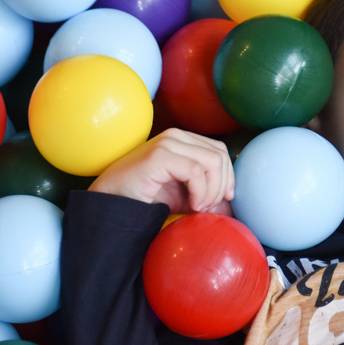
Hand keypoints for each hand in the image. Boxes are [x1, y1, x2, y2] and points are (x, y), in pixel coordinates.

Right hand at [89, 128, 234, 215]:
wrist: (111, 202)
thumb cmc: (145, 199)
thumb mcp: (183, 195)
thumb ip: (206, 192)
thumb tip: (232, 201)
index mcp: (182, 140)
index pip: (219, 150)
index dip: (228, 175)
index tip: (225, 199)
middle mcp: (176, 136)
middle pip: (219, 154)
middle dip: (222, 184)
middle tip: (209, 207)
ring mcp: (167, 143)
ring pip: (212, 161)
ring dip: (212, 190)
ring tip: (199, 208)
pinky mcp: (160, 155)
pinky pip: (196, 171)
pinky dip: (200, 192)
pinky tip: (191, 205)